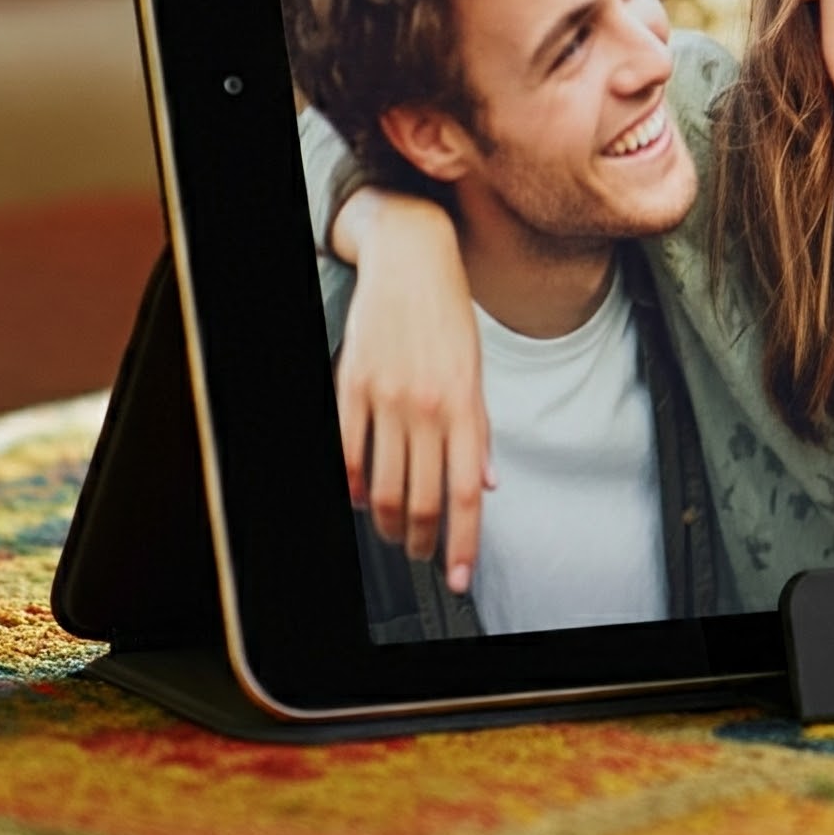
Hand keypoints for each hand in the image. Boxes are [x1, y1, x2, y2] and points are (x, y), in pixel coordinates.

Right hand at [331, 189, 490, 591]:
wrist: (412, 258)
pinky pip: (347, 451)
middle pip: (422, 498)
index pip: (467, 491)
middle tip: (425, 556)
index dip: (464, 542)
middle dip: (424, 540)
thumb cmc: (449, 313)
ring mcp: (386, 397)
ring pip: (381, 485)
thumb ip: (479, 429)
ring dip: (388, 522)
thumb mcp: (477, 368)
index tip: (460, 576)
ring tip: (397, 534)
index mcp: (465, 403)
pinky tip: (357, 499)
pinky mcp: (351, 385)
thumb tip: (487, 482)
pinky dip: (350, 486)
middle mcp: (427, 405)